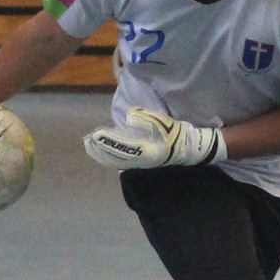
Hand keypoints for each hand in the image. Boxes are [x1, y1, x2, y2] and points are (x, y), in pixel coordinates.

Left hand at [85, 105, 224, 169]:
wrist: (192, 149)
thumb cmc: (179, 134)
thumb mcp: (165, 123)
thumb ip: (147, 119)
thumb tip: (130, 116)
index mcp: (148, 151)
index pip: (122, 147)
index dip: (108, 142)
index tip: (96, 135)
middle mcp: (143, 160)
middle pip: (116, 157)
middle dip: (101, 149)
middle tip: (87, 140)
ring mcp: (142, 163)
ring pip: (117, 161)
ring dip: (103, 154)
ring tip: (90, 146)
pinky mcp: (142, 163)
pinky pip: (122, 162)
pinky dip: (110, 157)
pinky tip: (102, 153)